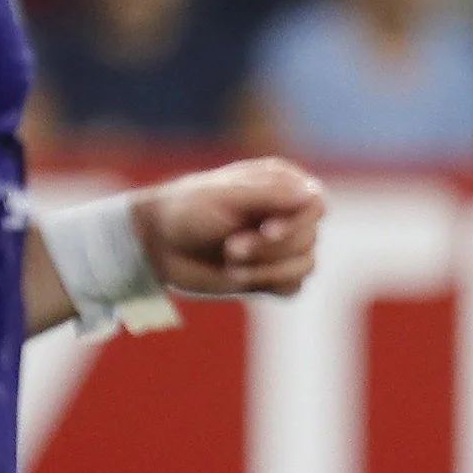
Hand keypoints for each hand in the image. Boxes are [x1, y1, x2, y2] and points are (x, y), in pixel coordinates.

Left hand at [137, 158, 327, 296]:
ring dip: (267, 270)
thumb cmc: (186, 209)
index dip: (297, 222)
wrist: (156, 244)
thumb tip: (314, 195)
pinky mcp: (271, 274)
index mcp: (280, 185)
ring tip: (230, 263)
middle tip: (230, 248)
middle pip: (309, 239)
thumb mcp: (225, 196)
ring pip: (305, 265)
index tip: (266, 231)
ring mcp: (280, 246)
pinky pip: (293, 287)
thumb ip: (270, 194)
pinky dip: (268, 284)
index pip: (316, 204)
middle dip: (269, 249)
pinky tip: (238, 276)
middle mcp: (286, 214)